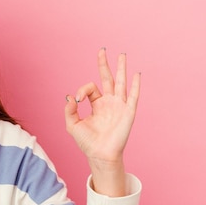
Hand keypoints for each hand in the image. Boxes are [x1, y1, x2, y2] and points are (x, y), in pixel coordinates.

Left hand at [64, 48, 140, 170]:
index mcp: (97, 105)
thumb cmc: (87, 142)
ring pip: (121, 83)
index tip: (77, 101)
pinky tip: (136, 74)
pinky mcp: (128, 112)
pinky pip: (133, 96)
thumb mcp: (72, 125)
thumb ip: (69, 111)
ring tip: (122, 55)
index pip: (90, 88)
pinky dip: (135, 85)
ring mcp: (119, 106)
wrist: (99, 154)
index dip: (82, 90)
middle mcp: (109, 103)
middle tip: (102, 50)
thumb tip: (69, 97)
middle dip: (105, 64)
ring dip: (121, 69)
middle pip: (107, 78)